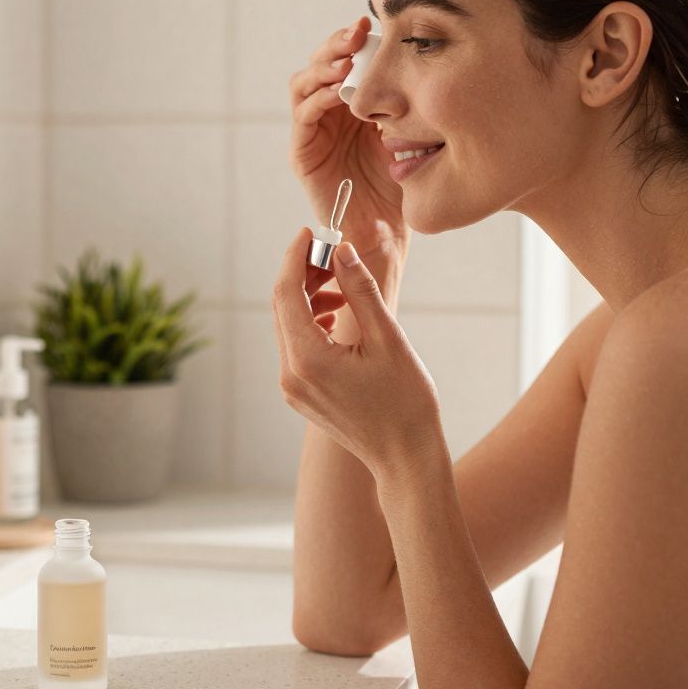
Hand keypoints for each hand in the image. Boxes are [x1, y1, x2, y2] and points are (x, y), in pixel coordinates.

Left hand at [272, 228, 441, 476]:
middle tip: (331, 252)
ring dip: (308, 297)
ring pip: (288, 326)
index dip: (295, 257)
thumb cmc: (406, 401)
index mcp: (307, 359)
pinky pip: (295, 346)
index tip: (310, 231)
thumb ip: (360, 290)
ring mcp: (292, 387)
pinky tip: (338, 314)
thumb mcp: (388, 338)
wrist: (405, 457)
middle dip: (302, 273)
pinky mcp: (300, 394)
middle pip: (282, 307)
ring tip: (343, 285)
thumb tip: (341, 250)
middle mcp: (290, 374)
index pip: (286, 293)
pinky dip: (311, 322)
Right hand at [289, 16, 409, 264]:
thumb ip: (404, 102)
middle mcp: (329, 114)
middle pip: (319, 65)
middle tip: (356, 35)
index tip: (372, 24)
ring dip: (322, 68)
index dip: (352, 40)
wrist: (385, 231)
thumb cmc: (402, 186)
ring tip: (346, 61)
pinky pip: (303, 117)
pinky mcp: (303, 154)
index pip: (344, 60)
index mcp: (353, 105)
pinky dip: (318, 100)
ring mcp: (313, 133)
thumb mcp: (409, 133)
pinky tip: (339, 93)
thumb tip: (416, 60)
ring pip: (303, 85)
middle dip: (335, 46)